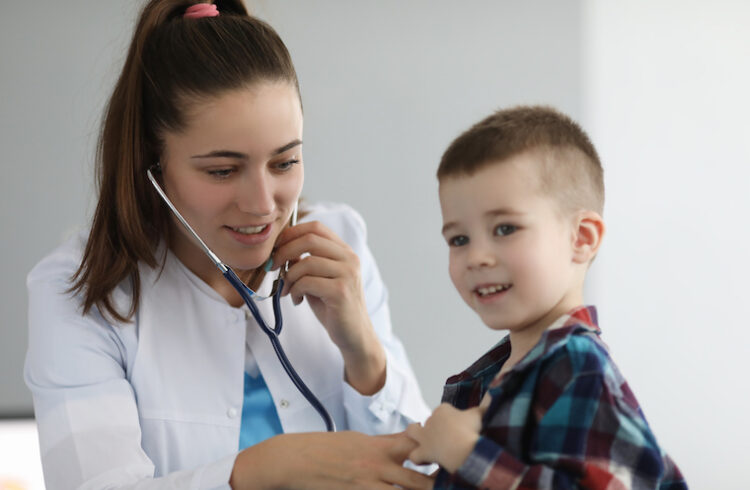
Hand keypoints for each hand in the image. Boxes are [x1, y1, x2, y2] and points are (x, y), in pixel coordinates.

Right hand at [230, 431, 432, 488]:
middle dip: (437, 487)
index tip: (452, 459)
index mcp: (379, 447)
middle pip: (417, 480)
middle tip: (457, 486)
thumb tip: (409, 438)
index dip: (436, 454)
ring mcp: (366, 486)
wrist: (294, 460)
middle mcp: (377, 467)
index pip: (416, 447)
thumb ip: (386, 443)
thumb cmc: (325, 448)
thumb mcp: (358, 439)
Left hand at [272, 221, 385, 393]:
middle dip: (283, 252)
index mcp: (344, 251)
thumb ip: (305, 262)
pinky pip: (307, 282)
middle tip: (272, 266)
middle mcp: (349, 259)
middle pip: (309, 240)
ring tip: (288, 290)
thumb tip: (280, 249)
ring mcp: (347, 274)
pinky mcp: (341, 292)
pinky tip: (297, 300)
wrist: (353, 335)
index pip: (316, 227)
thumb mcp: (318, 278)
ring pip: (306, 262)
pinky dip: (295, 290)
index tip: (276, 248)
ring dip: (289, 277)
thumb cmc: (332, 306)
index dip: (291, 233)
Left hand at [406, 403, 484, 472]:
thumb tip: (493, 394)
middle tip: (444, 435)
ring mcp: (425, 436)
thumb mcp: (479, 414)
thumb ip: (485, 405)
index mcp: (443, 409)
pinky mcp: (423, 452)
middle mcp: (431, 420)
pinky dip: (418, 458)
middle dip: (433, 426)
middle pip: (429, 420)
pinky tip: (425, 460)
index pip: (444, 410)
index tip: (460, 426)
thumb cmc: (472, 430)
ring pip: (412, 431)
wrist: (464, 449)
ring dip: (416, 436)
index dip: (451, 418)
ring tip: (425, 443)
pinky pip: (414, 455)